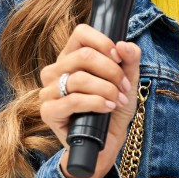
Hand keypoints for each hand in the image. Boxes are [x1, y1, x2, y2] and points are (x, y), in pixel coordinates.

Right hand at [38, 25, 140, 177]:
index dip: (104, 43)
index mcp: (70, 57)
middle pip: (84, 55)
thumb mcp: (127, 82)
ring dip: (106, 89)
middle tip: (125, 88)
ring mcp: (48, 91)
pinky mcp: (48, 111)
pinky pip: (73, 100)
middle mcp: (55, 71)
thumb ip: (130, 60)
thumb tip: (124, 45)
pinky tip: (107, 108)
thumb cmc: (112, 110)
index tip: (120, 59)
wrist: (105, 144)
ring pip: (79, 78)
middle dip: (112, 72)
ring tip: (118, 101)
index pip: (81, 33)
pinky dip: (95, 102)